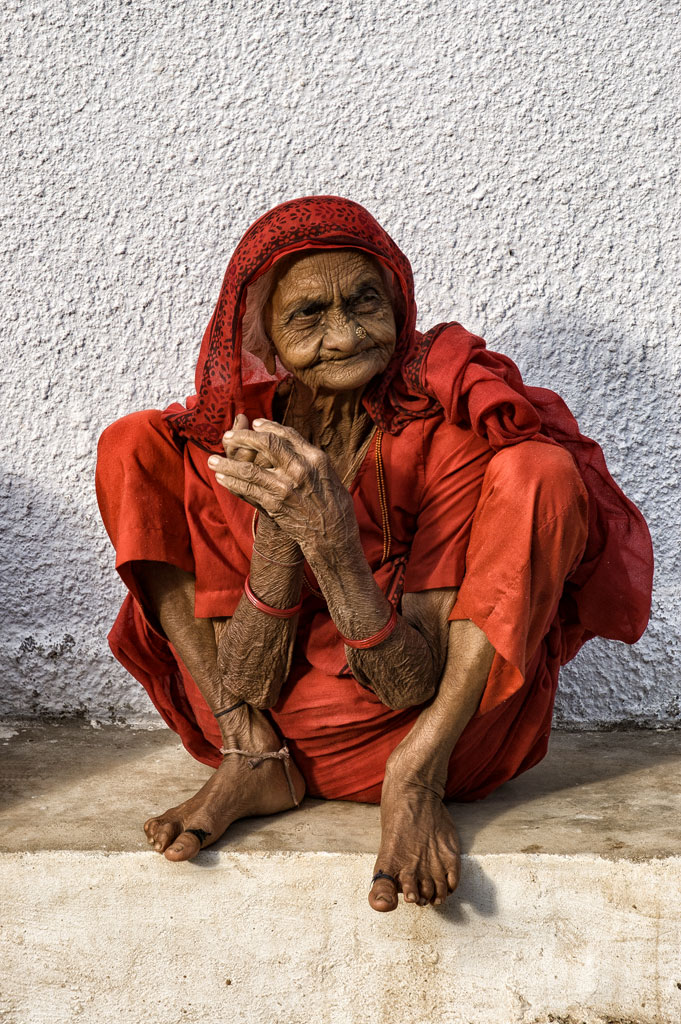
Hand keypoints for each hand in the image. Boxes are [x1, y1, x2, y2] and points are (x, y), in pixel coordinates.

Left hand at [207, 419, 357, 555]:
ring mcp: (285, 486)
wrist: (333, 536)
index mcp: (315, 458)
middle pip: (266, 444)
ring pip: (249, 469)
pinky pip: (247, 490)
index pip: (287, 435)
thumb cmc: (335, 507)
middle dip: (243, 437)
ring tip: (212, 460)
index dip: (268, 427)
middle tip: (227, 435)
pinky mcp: (274, 504)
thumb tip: (293, 447)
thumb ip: (310, 461)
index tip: (254, 423)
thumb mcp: (330, 476)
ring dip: (227, 463)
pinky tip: (221, 478)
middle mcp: (300, 468)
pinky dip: (232, 483)